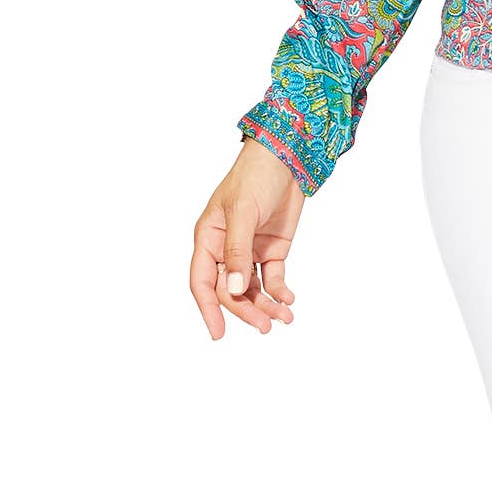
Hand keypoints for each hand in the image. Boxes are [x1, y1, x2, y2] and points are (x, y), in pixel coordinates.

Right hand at [190, 138, 302, 339]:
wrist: (287, 158)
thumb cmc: (254, 177)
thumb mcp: (242, 213)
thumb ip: (237, 252)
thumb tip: (234, 289)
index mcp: (208, 239)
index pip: (203, 281)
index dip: (209, 308)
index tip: (219, 333)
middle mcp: (226, 249)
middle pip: (231, 290)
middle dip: (246, 310)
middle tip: (265, 326)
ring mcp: (249, 250)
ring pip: (252, 289)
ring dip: (265, 305)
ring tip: (284, 318)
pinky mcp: (271, 250)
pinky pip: (272, 278)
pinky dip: (279, 291)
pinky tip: (288, 300)